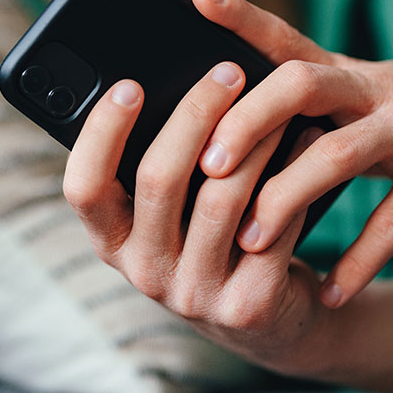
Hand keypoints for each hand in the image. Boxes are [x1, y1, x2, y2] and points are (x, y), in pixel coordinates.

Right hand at [62, 59, 336, 374]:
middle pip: (158, 178)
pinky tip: (307, 136)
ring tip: (276, 96)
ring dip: (252, 137)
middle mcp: (144, 272)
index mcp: (114, 241)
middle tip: (227, 71)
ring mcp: (195, 293)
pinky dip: (292, 170)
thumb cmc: (215, 242)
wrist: (272, 321)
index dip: (101, 133)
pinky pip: (274, 222)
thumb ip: (166, 166)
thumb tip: (171, 77)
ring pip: (221, 195)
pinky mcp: (248, 304)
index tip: (129, 84)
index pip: (84, 187)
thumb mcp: (173, 215)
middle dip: (195, 113)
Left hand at [191, 0, 392, 307]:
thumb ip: (305, 104)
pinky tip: (331, 294)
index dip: (243, 16)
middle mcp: (375, 85)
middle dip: (248, 123)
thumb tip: (226, 125)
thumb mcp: (358, 93)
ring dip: (287, 197)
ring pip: (339, 151)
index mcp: (344, 69)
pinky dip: (361, 259)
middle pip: (301, 84)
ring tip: (249, 241)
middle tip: (208, 166)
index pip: (285, 36)